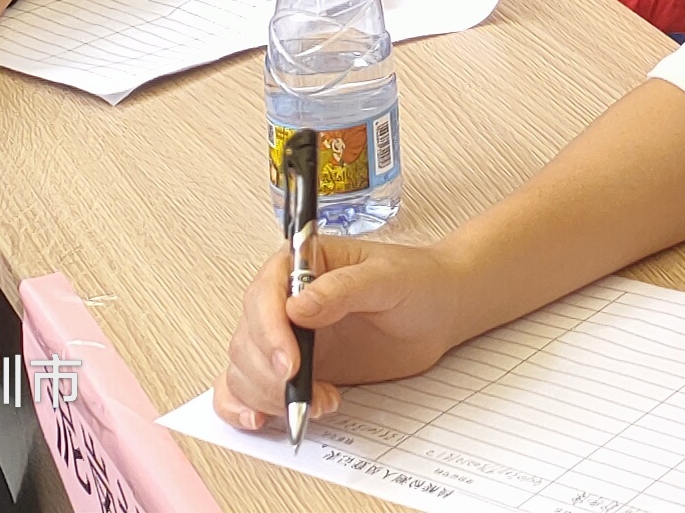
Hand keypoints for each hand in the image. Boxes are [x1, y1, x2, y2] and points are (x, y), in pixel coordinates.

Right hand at [212, 234, 477, 432]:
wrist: (439, 311)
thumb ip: (343, 289)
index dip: (269, 334)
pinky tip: (261, 419)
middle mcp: (284, 302)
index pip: (263, 297)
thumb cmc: (417, 282)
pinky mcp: (295, 370)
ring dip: (270, 396)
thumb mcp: (388, 278)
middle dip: (269, 375)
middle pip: (248, 340)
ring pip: (246, 369)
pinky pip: (250, 388)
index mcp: (300, 266)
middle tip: (306, 395)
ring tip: (320, 404)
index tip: (291, 365)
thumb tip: (297, 307)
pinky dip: (246, 406)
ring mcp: (287, 338)